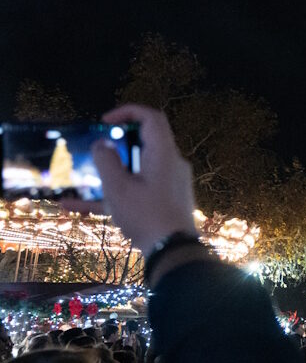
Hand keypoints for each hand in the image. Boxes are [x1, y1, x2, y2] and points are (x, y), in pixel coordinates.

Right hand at [85, 105, 197, 251]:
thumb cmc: (145, 215)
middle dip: (116, 145)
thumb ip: (107, 162)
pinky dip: (114, 194)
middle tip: (95, 151)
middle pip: (144, 143)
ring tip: (81, 181)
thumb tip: (102, 145)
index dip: (128, 112)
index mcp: (164, 154)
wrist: (173, 250)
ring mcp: (171, 183)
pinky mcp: (166, 200)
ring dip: (110, 173)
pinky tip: (75, 207)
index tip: (104, 122)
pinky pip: (138, 189)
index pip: (152, 118)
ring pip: (137, 170)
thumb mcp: (118, 188)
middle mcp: (171, 164)